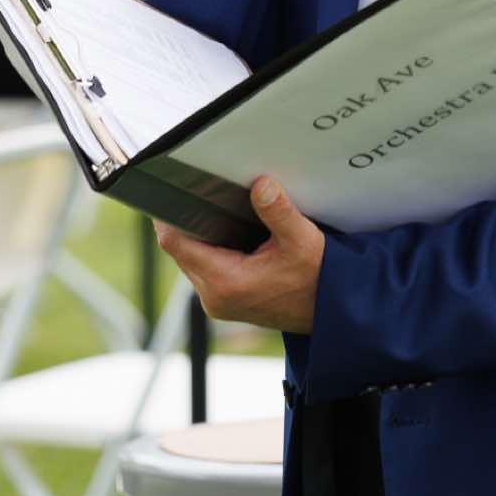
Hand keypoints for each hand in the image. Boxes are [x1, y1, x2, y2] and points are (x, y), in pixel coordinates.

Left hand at [154, 176, 322, 333]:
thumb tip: (260, 184)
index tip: (169, 188)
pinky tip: (224, 227)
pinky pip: (201, 266)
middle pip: (179, 248)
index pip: (175, 242)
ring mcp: (215, 300)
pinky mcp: (222, 299)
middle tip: (196, 187)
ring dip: (197, 233)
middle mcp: (213, 296)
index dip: (166, 214)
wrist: (329, 311)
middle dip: (185, 219)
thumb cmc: (317, 279)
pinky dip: (208, 245)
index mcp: (225, 281)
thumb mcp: (302, 240)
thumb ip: (279, 212)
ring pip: (189, 256)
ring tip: (211, 204)